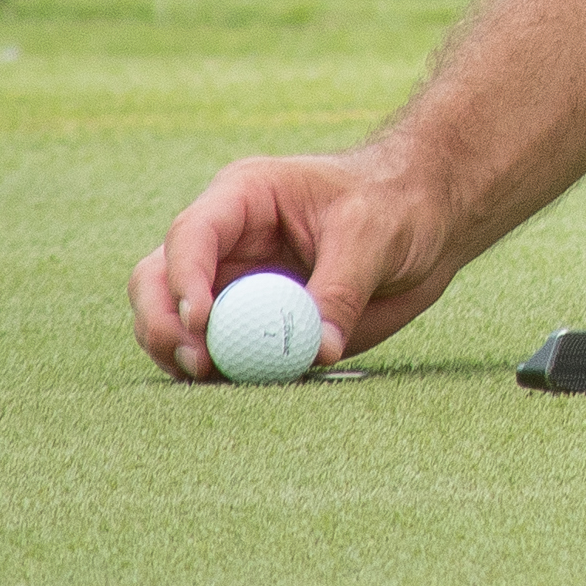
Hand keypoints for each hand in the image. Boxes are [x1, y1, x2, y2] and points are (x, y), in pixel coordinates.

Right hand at [129, 147, 461, 379]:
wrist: (428, 222)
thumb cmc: (399, 203)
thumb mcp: (374, 233)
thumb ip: (340, 289)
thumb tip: (316, 351)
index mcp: (245, 197)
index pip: (192, 235)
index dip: (183, 279)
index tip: (200, 323)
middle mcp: (225, 243)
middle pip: (157, 284)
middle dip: (164, 325)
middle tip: (198, 364)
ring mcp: (233, 287)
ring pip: (174, 326)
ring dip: (184, 358)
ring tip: (218, 379)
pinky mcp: (251, 326)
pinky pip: (219, 358)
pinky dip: (221, 378)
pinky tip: (246, 388)